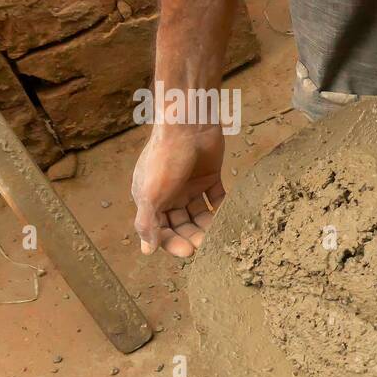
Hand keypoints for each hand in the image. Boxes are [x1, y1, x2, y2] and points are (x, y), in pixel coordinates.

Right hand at [130, 126, 225, 256]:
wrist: (188, 124)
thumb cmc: (165, 158)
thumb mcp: (150, 193)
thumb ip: (147, 222)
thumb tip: (146, 251)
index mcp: (149, 199)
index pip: (160, 230)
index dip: (172, 242)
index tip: (188, 252)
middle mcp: (168, 194)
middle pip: (182, 224)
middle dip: (193, 235)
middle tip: (207, 245)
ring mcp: (189, 185)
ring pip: (200, 213)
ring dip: (209, 225)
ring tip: (220, 234)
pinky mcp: (209, 177)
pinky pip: (216, 198)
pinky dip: (222, 208)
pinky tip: (230, 216)